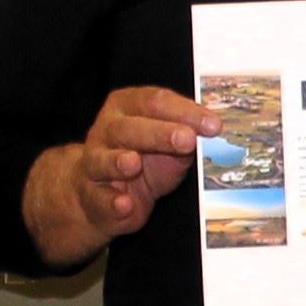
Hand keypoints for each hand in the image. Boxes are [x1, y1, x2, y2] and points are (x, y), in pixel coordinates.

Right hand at [24, 84, 213, 269]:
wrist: (104, 193)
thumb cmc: (144, 161)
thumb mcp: (169, 144)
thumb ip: (187, 135)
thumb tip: (214, 131)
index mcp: (127, 108)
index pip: (155, 101)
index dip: (186, 111)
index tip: (213, 125)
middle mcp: (107, 130)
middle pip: (128, 128)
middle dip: (158, 133)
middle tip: (187, 139)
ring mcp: (94, 163)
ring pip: (104, 160)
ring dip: (118, 162)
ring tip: (134, 163)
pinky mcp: (92, 195)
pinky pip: (100, 198)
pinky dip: (112, 202)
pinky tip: (123, 203)